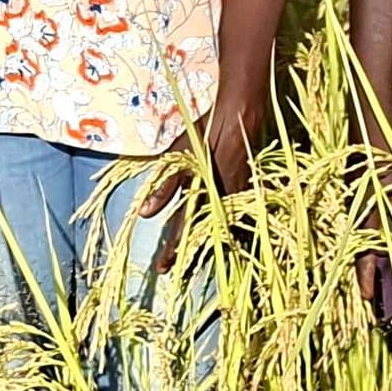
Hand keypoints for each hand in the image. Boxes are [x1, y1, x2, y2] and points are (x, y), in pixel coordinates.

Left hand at [142, 106, 255, 273]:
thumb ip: (163, 188)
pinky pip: (238, 217)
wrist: (240, 117)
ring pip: (223, 230)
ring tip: (201, 262)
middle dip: (191, 255)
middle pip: (205, 237)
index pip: (184, 230)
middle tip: (180, 273)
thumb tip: (145, 214)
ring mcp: (237, 196)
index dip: (173, 250)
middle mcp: (221, 201)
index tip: (164, 268)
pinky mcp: (247, 189)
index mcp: (202, 195)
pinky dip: (232, 231)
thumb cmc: (205, 132)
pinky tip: (227, 239)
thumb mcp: (178, 157)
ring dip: (211, 246)